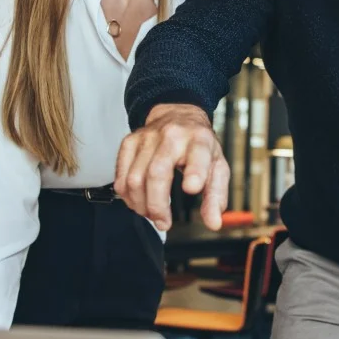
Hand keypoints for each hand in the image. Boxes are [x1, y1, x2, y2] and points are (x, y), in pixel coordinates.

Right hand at [114, 103, 229, 229]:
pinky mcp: (129, 142)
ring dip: (141, 205)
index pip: (197, 155)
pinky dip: (127, 196)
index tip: (192, 188)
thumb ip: (216, 196)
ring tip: (152, 213)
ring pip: (134, 178)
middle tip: (164, 222)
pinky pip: (121, 176)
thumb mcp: (217, 166)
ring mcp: (147, 138)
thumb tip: (213, 222)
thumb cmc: (198, 144)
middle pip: (157, 173)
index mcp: (199, 140)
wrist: (178, 116)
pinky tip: (138, 201)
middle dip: (157, 205)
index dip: (195, 172)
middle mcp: (172, 136)